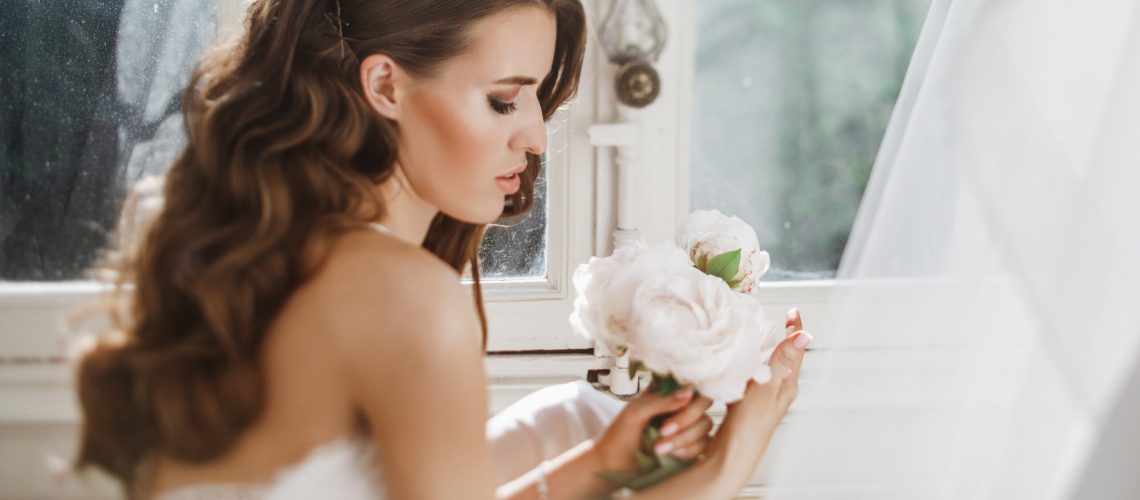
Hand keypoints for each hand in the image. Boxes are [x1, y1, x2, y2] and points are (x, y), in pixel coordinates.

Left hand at [593, 385, 713, 471]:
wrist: (614, 465)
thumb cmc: (620, 433)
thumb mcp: (636, 412)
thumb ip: (662, 401)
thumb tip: (689, 391)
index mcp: (666, 391)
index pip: (692, 382)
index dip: (690, 395)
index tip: (676, 406)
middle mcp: (680, 405)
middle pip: (704, 403)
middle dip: (685, 419)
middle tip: (663, 431)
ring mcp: (688, 426)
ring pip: (705, 425)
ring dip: (683, 438)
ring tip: (658, 448)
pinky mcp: (692, 446)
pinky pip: (704, 445)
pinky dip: (688, 450)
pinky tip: (670, 454)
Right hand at [709, 308, 810, 477]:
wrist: (731, 455)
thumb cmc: (750, 425)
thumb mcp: (766, 387)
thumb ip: (781, 360)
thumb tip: (802, 336)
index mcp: (787, 384)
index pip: (795, 351)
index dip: (794, 330)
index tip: (793, 312)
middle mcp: (777, 389)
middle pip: (781, 357)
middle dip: (779, 338)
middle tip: (776, 320)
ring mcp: (762, 396)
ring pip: (764, 366)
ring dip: (761, 351)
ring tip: (756, 335)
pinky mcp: (745, 402)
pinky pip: (748, 376)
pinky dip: (744, 364)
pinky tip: (735, 362)